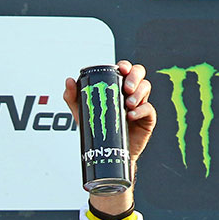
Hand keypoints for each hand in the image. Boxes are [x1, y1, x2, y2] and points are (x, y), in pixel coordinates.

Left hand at [63, 60, 156, 216]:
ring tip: (127, 104)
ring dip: (138, 93)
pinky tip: (130, 115)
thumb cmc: (97, 129)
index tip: (121, 69)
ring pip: (146, 88)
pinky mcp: (147, 119)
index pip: (125, 70)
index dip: (126, 66)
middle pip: (140, 74)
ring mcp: (140, 105)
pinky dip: (141, 110)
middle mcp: (130, 93)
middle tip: (126, 88)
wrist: (106, 153)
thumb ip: (73, 97)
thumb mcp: (82, 112)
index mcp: (117, 87)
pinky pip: (149, 109)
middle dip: (134, 77)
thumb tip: (69, 81)